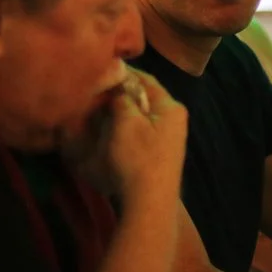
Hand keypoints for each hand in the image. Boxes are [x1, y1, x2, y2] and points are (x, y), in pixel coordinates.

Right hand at [65, 68, 187, 200]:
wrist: (150, 201)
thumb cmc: (138, 157)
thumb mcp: (125, 122)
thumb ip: (122, 98)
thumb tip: (117, 84)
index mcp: (171, 107)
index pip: (147, 80)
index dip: (123, 74)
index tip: (101, 70)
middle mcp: (176, 119)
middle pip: (145, 99)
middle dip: (121, 95)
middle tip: (96, 92)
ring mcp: (170, 138)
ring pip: (142, 116)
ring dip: (121, 113)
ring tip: (98, 111)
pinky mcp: (162, 154)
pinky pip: (141, 132)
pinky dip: (125, 129)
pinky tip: (110, 132)